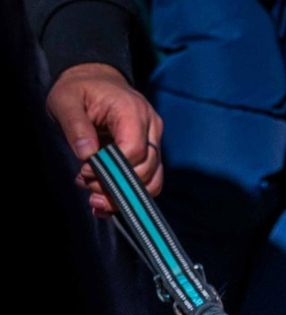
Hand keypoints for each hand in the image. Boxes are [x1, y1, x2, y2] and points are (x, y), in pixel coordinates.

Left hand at [45, 63, 163, 215]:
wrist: (94, 80)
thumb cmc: (78, 89)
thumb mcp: (65, 101)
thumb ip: (76, 127)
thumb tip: (88, 155)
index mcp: (132, 111)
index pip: (134, 151)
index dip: (112, 169)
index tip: (85, 172)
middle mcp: (151, 127)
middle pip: (146, 169)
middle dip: (117, 185)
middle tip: (86, 185)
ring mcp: (155, 140)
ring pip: (153, 180)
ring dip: (125, 194)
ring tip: (96, 197)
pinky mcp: (152, 151)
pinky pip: (150, 179)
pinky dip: (130, 192)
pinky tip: (107, 196)